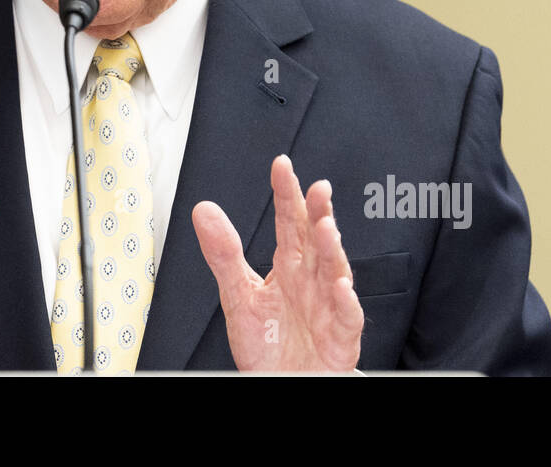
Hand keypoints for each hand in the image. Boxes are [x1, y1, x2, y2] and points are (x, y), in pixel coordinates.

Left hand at [192, 155, 362, 371]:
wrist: (281, 384)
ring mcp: (328, 306)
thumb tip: (204, 211)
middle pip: (316, 240)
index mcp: (289, 266)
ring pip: (334, 271)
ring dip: (332, 250)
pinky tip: (340, 285)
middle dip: (319, 213)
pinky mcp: (340, 336)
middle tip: (318, 189)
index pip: (289, 222)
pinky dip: (345, 302)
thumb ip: (223, 254)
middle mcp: (311, 280)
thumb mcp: (238, 295)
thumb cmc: (267, 344)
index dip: (286, 194)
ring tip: (326, 228)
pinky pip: (347, 317)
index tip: (281, 166)